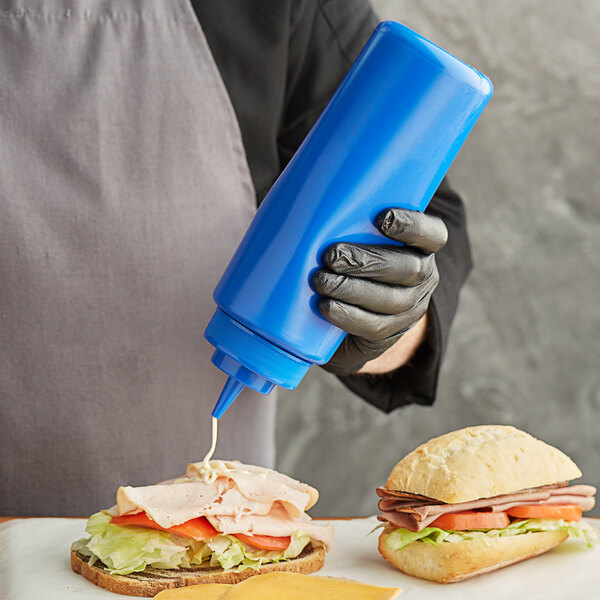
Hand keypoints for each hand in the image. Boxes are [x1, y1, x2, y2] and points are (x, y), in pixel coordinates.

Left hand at [313, 208, 447, 375]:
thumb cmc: (344, 257)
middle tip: (330, 256)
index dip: (414, 226)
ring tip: (320, 281)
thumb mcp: (345, 232)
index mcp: (419, 246)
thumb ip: (330, 211)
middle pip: (409, 269)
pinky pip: (375, 327)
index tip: (381, 218)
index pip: (433, 234)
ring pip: (391, 300)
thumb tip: (284, 186)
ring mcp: (410, 308)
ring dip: (353, 290)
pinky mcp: (390, 333)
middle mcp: (423, 276)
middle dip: (368, 261)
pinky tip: (326, 307)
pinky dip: (348, 316)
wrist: (343, 313)